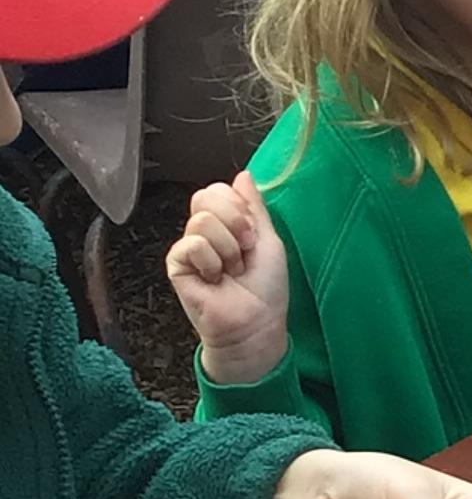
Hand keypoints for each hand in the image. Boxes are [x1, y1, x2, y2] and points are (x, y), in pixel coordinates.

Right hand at [167, 176, 289, 388]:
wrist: (255, 323)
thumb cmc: (266, 289)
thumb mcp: (269, 239)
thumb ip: (255, 206)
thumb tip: (243, 175)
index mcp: (226, 223)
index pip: (219, 189)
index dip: (239, 207)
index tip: (252, 235)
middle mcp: (205, 232)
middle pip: (205, 196)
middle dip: (234, 222)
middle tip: (244, 250)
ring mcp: (189, 247)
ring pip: (202, 221)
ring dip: (228, 248)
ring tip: (231, 270)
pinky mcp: (176, 264)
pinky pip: (192, 245)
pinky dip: (211, 262)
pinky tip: (215, 279)